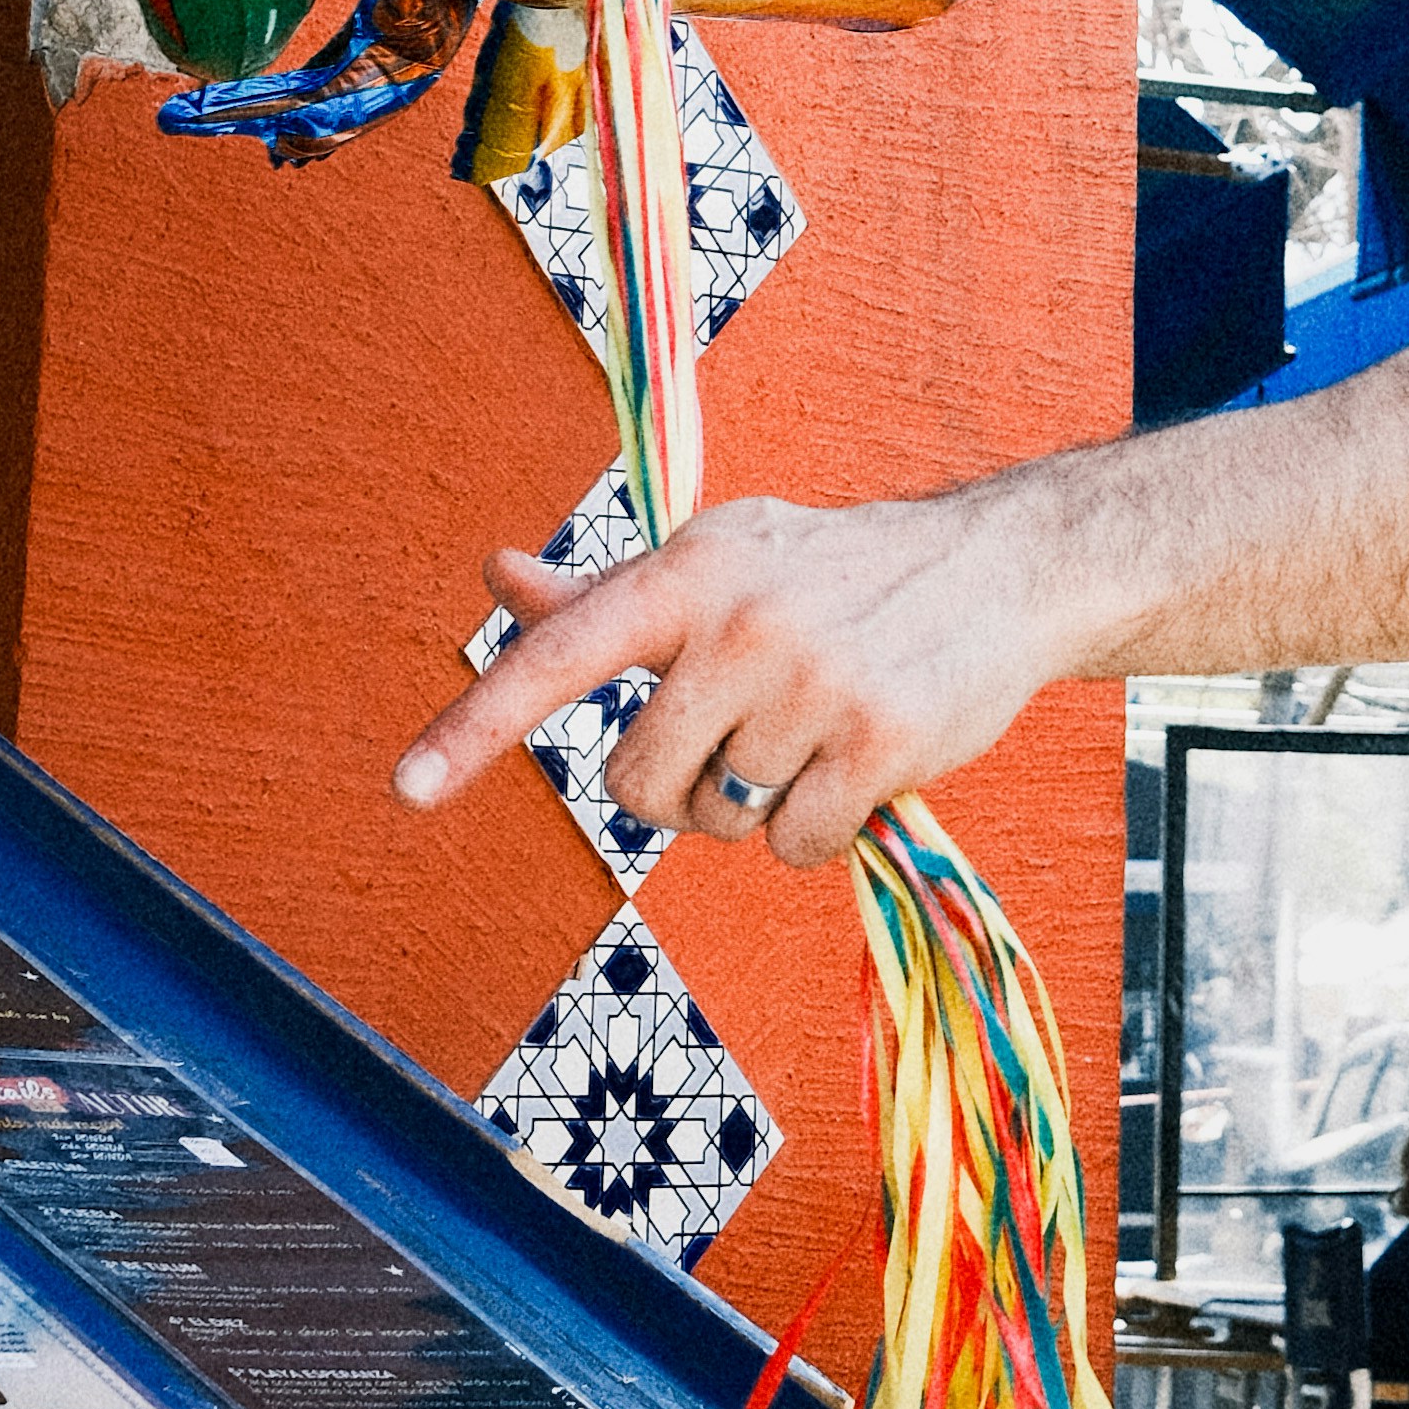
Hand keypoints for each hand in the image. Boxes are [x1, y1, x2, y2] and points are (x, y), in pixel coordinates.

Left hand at [391, 484, 1063, 863]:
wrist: (1002, 567)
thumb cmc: (834, 571)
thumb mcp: (722, 562)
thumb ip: (605, 595)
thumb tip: (496, 573)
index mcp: (690, 571)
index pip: (564, 653)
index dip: (479, 725)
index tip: (406, 790)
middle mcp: (743, 620)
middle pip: (639, 784)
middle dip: (681, 788)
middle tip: (747, 734)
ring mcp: (814, 681)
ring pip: (723, 821)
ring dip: (762, 801)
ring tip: (820, 726)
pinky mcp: (881, 740)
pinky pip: (795, 846)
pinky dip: (820, 829)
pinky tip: (860, 765)